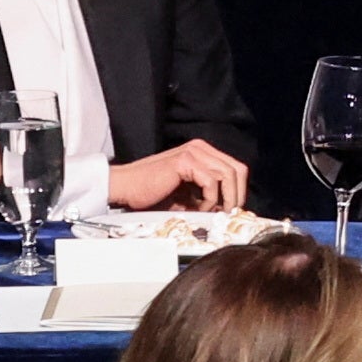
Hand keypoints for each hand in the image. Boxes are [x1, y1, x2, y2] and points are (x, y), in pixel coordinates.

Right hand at [106, 142, 246, 213]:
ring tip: (214, 213)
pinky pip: (211, 181)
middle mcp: (200, 148)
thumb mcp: (185, 197)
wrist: (123, 189)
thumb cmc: (150, 194)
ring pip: (228, 174)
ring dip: (225, 198)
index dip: (239, 190)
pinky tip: (198, 208)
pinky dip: (209, 198)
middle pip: (237, 169)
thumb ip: (206, 198)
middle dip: (237, 194)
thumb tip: (228, 210)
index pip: (234, 168)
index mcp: (202, 153)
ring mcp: (193, 152)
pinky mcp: (184, 161)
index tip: (234, 209)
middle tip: (230, 213)